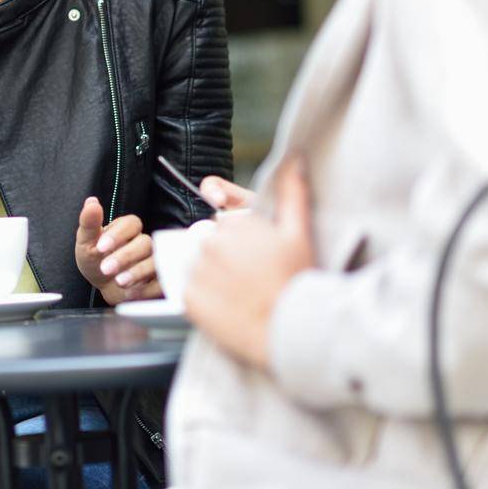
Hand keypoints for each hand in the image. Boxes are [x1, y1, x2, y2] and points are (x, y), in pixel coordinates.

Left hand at [74, 198, 160, 303]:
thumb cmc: (96, 260)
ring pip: (156, 263)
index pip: (132, 223)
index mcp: (128, 229)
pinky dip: (147, 290)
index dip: (118, 234)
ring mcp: (155, 262)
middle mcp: (145, 243)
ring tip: (119, 282)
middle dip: (125, 256)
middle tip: (105, 268)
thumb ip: (89, 223)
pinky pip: (162, 284)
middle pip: (145, 243)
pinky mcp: (161, 281)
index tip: (101, 247)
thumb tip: (91, 202)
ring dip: (138, 272)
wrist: (104, 286)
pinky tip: (130, 294)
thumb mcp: (86, 243)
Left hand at [184, 162, 315, 370]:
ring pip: (197, 267)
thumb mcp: (298, 231)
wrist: (291, 331)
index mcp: (232, 224)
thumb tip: (295, 157)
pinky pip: (189, 292)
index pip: (223, 224)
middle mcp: (209, 244)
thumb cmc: (298, 281)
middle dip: (226, 256)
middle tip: (251, 278)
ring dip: (213, 276)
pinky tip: (227, 305)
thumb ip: (291, 191)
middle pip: (208, 245)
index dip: (242, 241)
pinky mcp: (188, 300)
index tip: (258, 258)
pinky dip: (203, 298)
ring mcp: (197, 272)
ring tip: (240, 293)